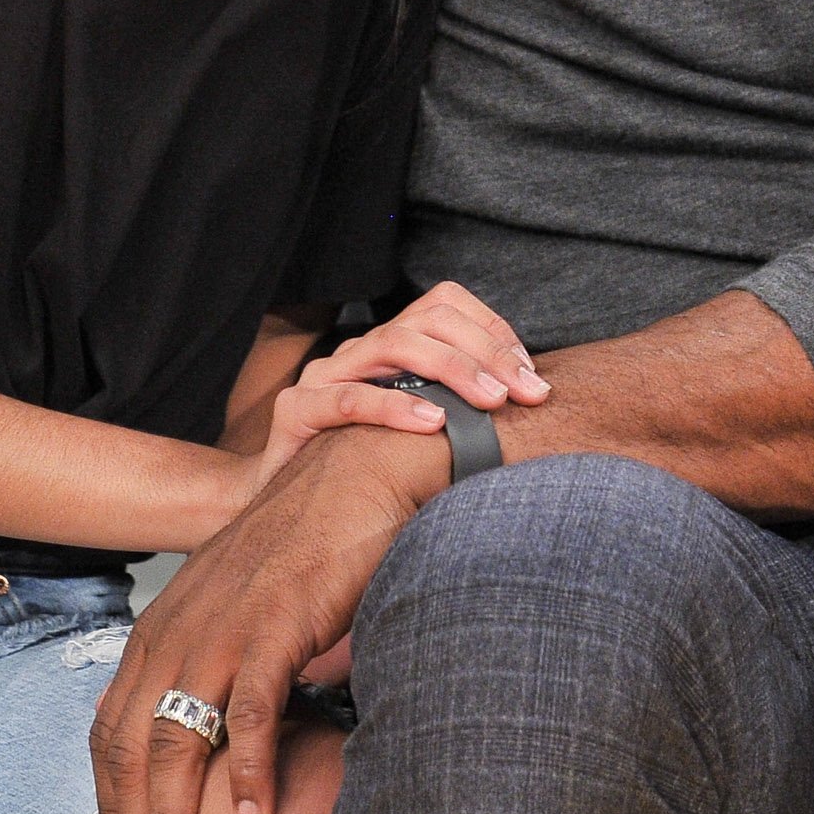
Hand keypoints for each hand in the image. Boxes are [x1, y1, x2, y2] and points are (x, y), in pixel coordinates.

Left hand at [92, 427, 445, 813]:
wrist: (352, 476)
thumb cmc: (300, 545)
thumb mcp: (232, 608)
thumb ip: (210, 664)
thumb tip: (209, 735)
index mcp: (160, 630)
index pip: (110, 733)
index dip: (113, 802)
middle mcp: (177, 632)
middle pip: (131, 749)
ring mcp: (223, 629)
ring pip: (178, 741)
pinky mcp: (276, 626)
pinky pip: (251, 714)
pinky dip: (249, 771)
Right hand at [249, 281, 549, 487]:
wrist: (281, 509)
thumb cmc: (362, 470)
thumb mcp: (420, 435)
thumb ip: (460, 409)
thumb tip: (532, 404)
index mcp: (389, 349)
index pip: (445, 304)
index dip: (494, 330)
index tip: (531, 374)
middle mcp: (358, 352)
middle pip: (427, 317)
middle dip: (486, 350)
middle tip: (528, 391)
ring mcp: (324, 376)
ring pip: (392, 343)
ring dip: (452, 368)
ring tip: (491, 403)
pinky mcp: (297, 412)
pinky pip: (348, 398)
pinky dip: (395, 407)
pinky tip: (433, 423)